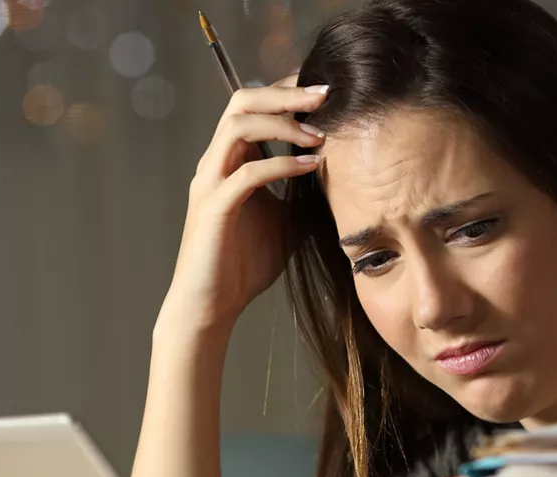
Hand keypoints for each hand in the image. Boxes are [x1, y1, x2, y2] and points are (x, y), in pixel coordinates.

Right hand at [161, 79, 329, 334]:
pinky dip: (281, 164)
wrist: (212, 305)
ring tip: (319, 135)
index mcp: (230, 161)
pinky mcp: (215, 208)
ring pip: (238, 126)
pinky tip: (310, 166)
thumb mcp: (284, 220)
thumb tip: (345, 177)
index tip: (324, 91)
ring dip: (283, 124)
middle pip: (242, 101)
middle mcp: (216, 163)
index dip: (286, 91)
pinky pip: (248, 173)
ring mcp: (211, 183)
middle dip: (285, 93)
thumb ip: (302, 194)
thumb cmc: (244, 265)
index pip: (252, 105)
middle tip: (324, 95)